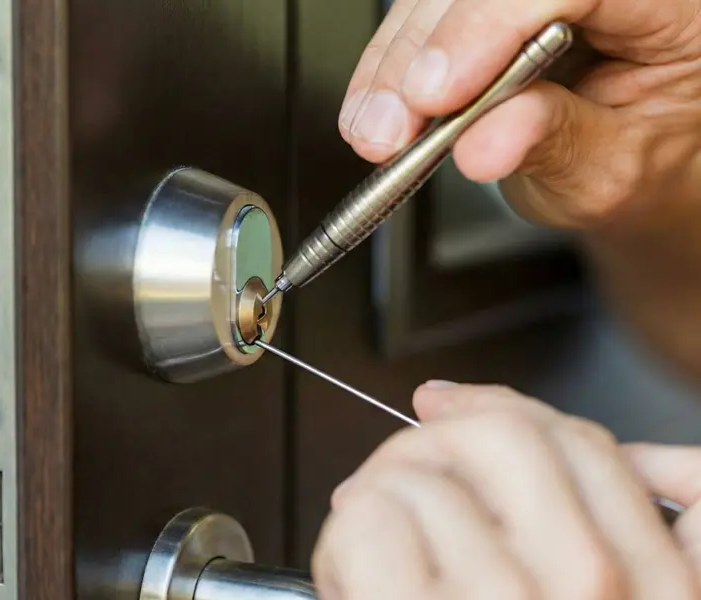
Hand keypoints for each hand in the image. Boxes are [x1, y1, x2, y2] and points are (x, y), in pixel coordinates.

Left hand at [312, 383, 700, 598]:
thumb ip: (642, 539)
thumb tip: (643, 463)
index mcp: (655, 590)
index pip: (576, 443)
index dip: (500, 409)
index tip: (448, 406)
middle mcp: (591, 592)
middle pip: (503, 435)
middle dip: (434, 436)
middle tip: (401, 466)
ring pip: (421, 475)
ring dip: (377, 496)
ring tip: (370, 544)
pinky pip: (372, 522)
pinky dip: (345, 538)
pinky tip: (351, 574)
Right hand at [338, 0, 700, 230]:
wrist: (614, 160)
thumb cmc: (631, 158)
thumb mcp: (607, 171)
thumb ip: (554, 145)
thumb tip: (484, 141)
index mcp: (669, 7)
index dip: (491, 26)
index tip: (440, 93)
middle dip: (426, 51)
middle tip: (392, 126)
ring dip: (395, 63)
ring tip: (377, 131)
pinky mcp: (484, 3)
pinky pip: (421, 12)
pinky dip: (388, 65)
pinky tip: (373, 108)